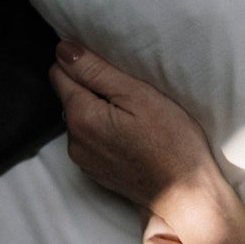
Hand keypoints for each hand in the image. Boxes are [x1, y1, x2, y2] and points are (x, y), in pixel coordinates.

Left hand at [48, 40, 220, 217]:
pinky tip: (132, 137)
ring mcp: (82, 160)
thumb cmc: (172, 141)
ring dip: (99, 112)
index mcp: (81, 116)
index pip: (59, 72)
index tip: (112, 71)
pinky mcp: (94, 172)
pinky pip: (90, 140)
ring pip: (80, 119)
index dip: (83, 64)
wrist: (186, 194)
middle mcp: (73, 140)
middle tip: (131, 95)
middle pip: (69, 96)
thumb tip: (63, 49)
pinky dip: (105, 133)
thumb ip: (96, 71)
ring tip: (134, 118)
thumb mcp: (138, 95)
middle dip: (92, 89)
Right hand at [128, 213, 244, 243]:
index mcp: (167, 242)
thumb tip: (179, 175)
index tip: (210, 228)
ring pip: (156, 226)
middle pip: (160, 211)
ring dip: (188, 243)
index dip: (190, 210)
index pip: (167, 205)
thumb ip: (193, 209)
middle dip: (188, 224)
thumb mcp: (214, 230)